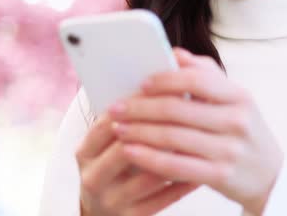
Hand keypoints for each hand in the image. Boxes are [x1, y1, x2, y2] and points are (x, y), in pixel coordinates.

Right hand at [76, 97, 200, 215]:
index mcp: (86, 151)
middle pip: (125, 149)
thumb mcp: (109, 143)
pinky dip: (182, 184)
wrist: (104, 210)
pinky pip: (162, 200)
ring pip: (147, 176)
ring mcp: (110, 200)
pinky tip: (200, 170)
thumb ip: (128, 116)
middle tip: (189, 115)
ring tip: (199, 142)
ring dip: (175, 158)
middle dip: (158, 131)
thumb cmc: (115, 166)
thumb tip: (159, 83)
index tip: (167, 92)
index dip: (137, 106)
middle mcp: (93, 176)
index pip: (108, 123)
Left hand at [108, 48, 283, 214]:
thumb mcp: (235, 100)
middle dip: (141, 107)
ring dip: (139, 131)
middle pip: (178, 109)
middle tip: (116, 107)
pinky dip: (148, 157)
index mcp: (240, 96)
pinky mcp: (219, 176)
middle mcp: (237, 121)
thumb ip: (206, 74)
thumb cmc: (244, 132)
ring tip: (117, 128)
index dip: (165, 79)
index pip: (198, 80)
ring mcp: (228, 150)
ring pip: (172, 137)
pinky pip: (175, 165)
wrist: (270, 175)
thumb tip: (175, 53)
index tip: (141, 82)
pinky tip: (130, 152)